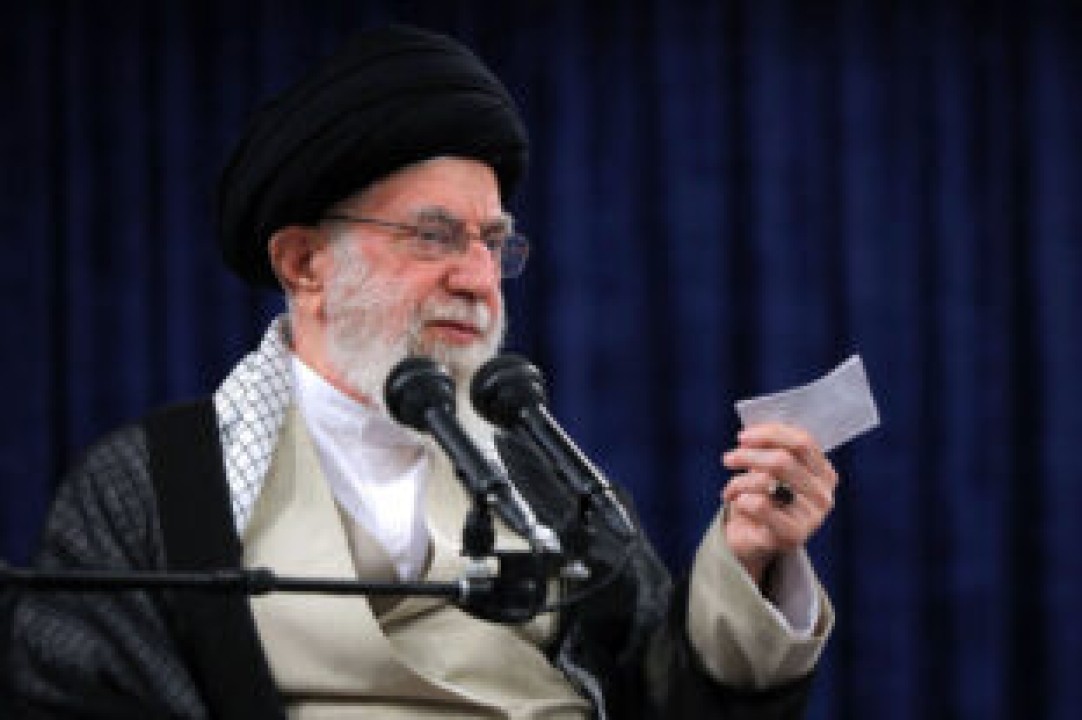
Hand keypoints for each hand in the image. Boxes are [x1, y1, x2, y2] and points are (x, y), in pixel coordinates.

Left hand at [720, 423, 837, 586]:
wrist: (753, 541)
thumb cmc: (763, 498)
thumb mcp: (769, 470)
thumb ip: (770, 449)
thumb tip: (751, 433)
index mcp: (824, 474)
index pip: (802, 442)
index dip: (769, 434)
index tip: (743, 437)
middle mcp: (824, 495)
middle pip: (783, 460)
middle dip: (748, 455)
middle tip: (728, 459)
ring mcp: (812, 518)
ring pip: (767, 481)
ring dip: (739, 481)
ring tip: (730, 489)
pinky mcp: (794, 536)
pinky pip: (759, 505)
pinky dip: (740, 499)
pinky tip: (737, 504)